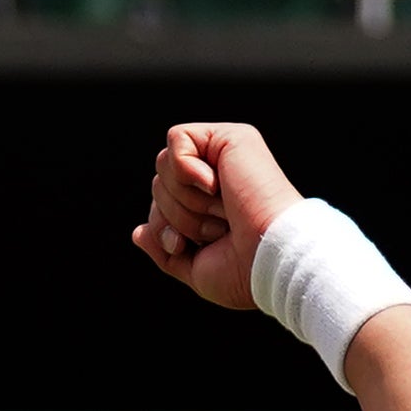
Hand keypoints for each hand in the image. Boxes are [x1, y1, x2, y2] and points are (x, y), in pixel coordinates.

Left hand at [131, 121, 306, 314]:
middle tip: (215, 229)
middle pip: (159, 183)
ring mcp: (225, 155)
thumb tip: (138, 232)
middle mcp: (218, 177)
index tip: (184, 247)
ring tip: (223, 212)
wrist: (272, 258)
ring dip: (187, 200)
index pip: (161, 204)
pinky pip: (177, 139)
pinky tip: (215, 185)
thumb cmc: (244, 272)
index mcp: (211, 207)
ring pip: (165, 164)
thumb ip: (165, 251)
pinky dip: (186, 168)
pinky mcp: (230, 138)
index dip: (163, 227)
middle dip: (176, 215)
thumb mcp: (195, 270)